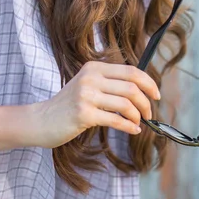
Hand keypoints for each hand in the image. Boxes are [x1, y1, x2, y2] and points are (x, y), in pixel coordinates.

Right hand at [31, 61, 160, 148]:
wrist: (42, 120)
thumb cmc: (69, 105)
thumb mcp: (87, 85)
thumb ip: (109, 83)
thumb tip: (142, 90)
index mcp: (94, 67)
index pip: (130, 71)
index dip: (148, 83)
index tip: (156, 95)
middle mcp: (90, 77)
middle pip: (131, 87)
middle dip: (146, 102)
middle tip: (149, 114)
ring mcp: (86, 95)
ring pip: (126, 104)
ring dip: (138, 116)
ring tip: (139, 123)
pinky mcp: (84, 114)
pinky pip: (116, 120)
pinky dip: (129, 127)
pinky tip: (133, 131)